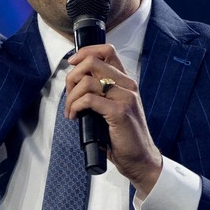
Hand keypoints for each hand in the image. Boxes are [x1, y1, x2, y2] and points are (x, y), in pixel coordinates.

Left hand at [64, 44, 162, 196]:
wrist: (141, 159)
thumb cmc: (124, 136)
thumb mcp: (114, 107)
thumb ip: (100, 92)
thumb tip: (74, 83)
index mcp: (126, 81)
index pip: (107, 51)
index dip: (85, 52)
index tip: (72, 63)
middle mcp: (128, 85)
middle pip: (93, 62)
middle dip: (72, 76)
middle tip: (69, 94)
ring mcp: (126, 98)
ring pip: (88, 81)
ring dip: (71, 96)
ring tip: (71, 110)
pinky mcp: (120, 112)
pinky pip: (89, 99)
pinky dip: (76, 106)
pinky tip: (75, 116)